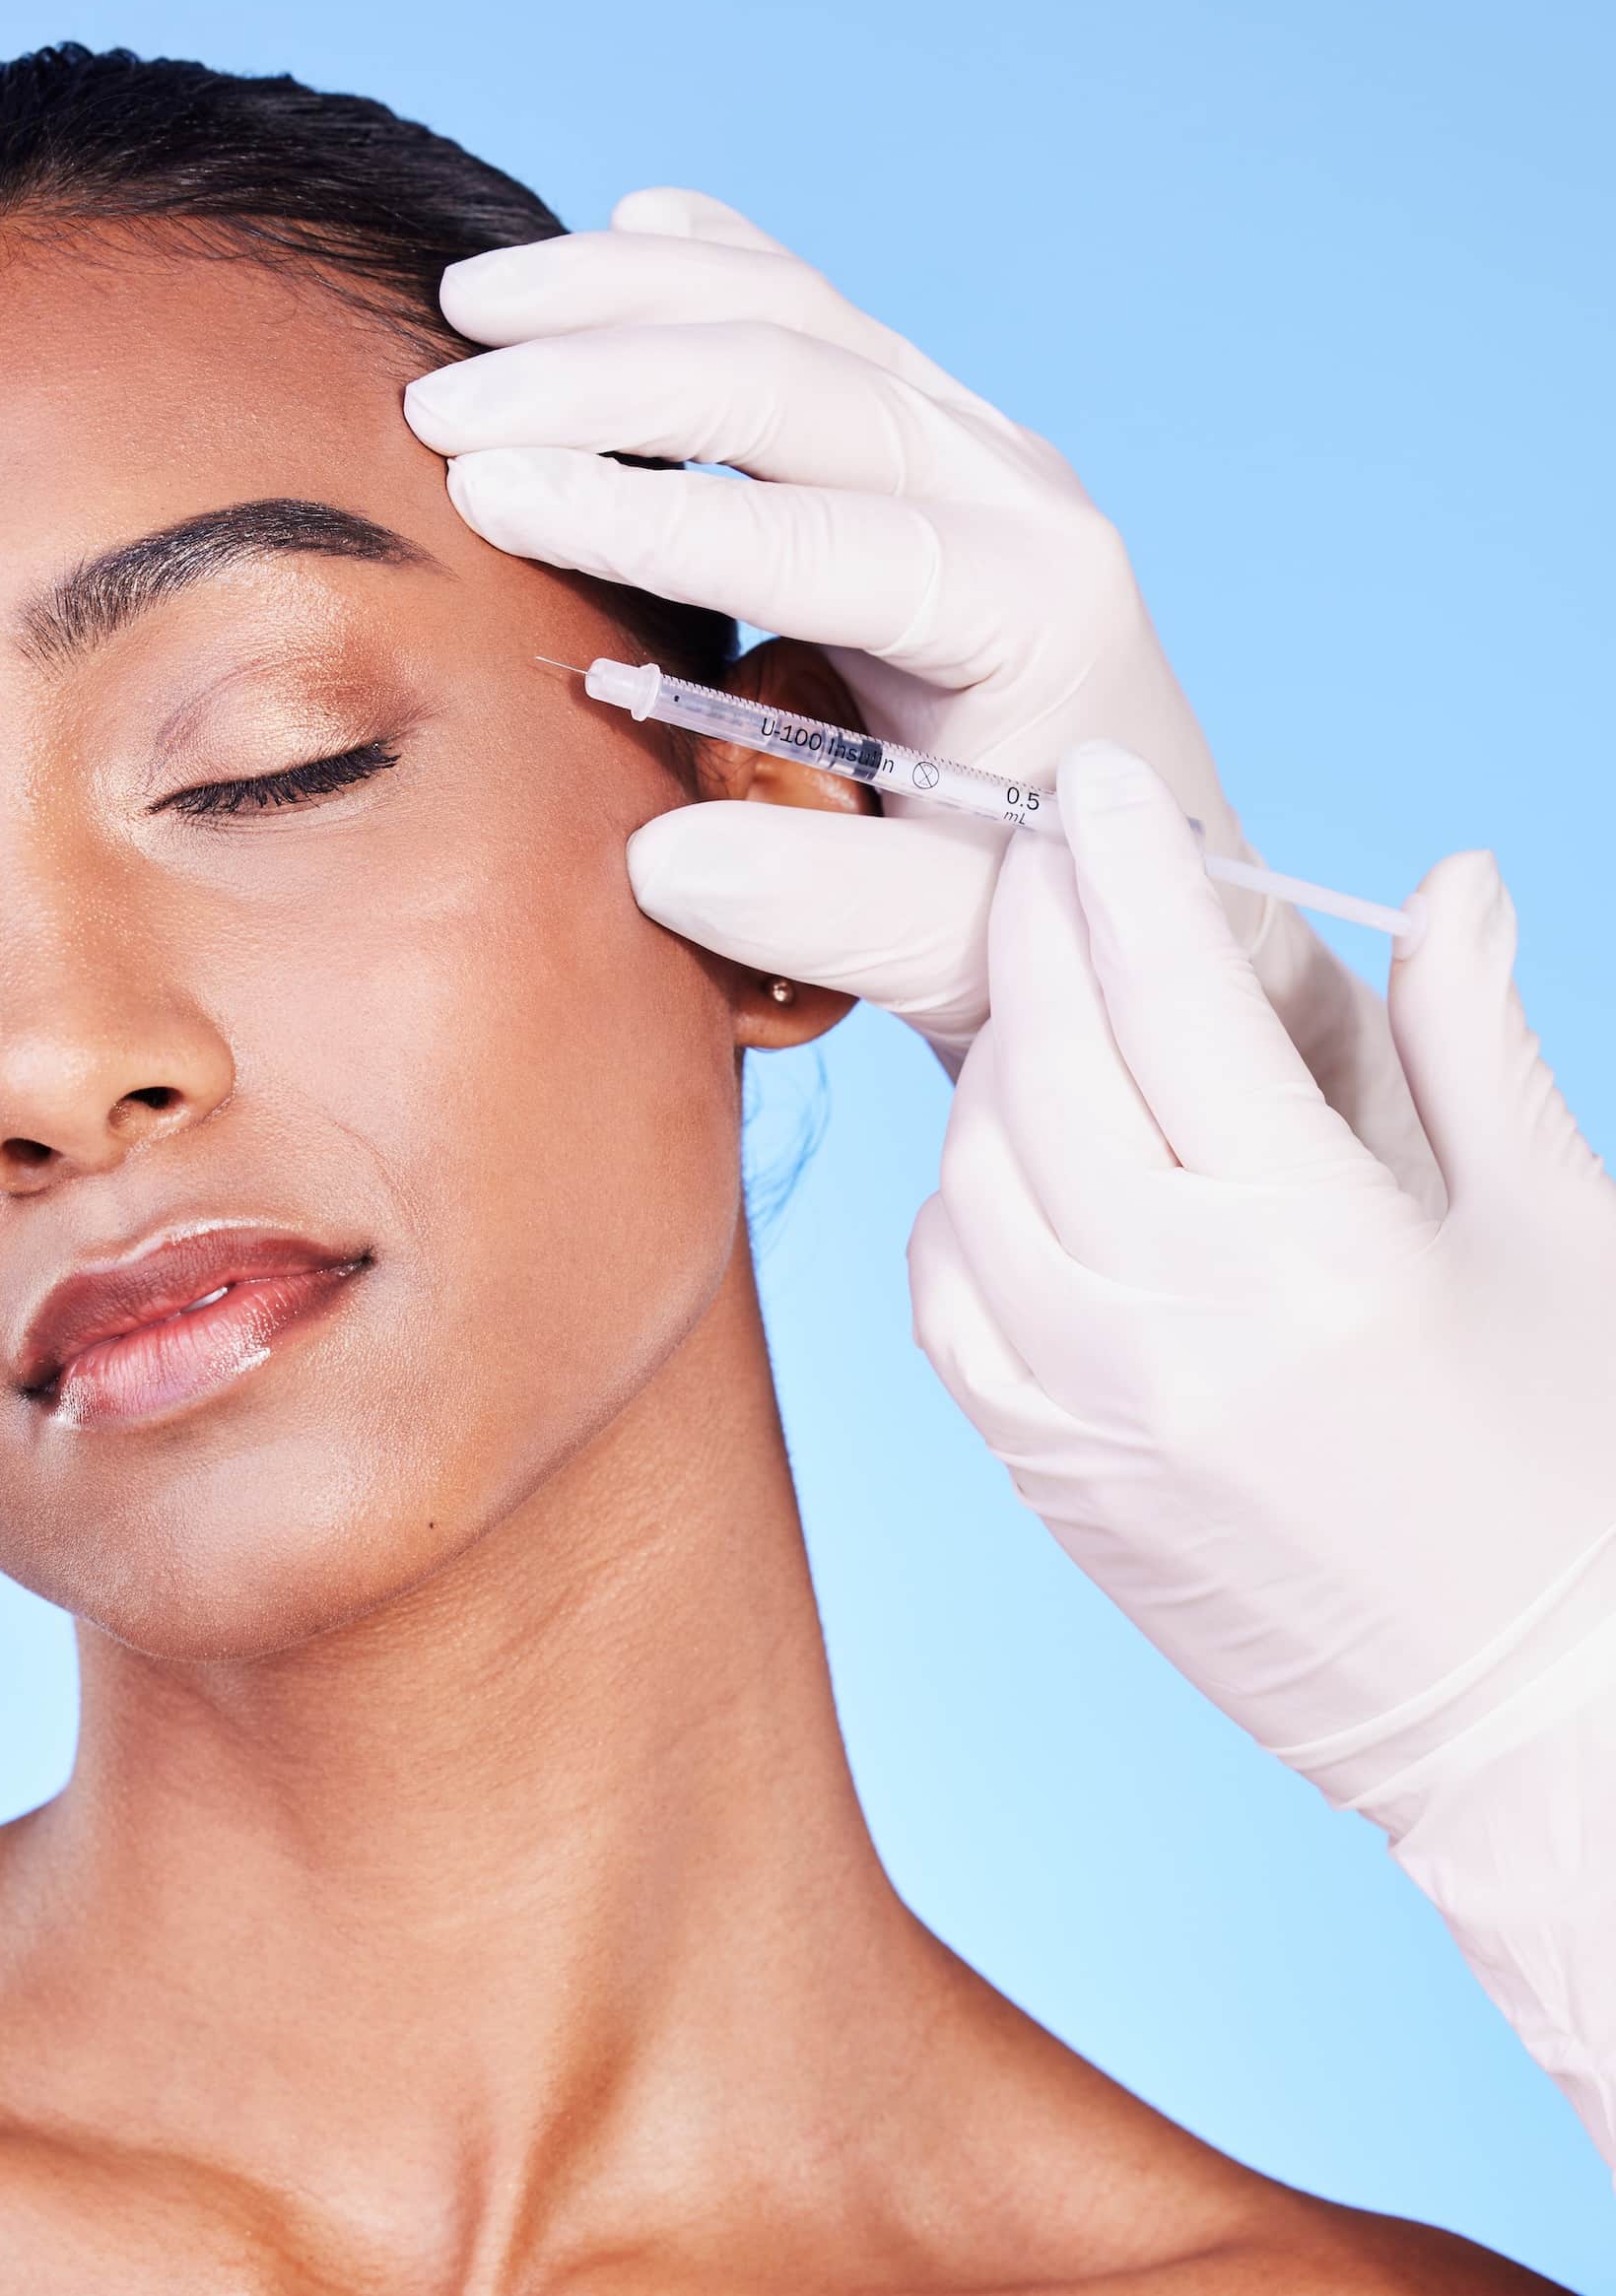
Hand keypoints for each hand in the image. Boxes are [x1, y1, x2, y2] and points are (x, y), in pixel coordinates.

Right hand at [402, 187, 1426, 1187]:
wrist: (1138, 874)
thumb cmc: (1041, 914)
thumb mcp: (949, 947)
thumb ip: (823, 909)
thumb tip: (660, 863)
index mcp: (1025, 611)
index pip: (814, 534)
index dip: (641, 513)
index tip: (485, 491)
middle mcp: (1012, 493)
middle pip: (795, 380)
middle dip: (602, 376)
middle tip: (441, 399)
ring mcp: (975, 450)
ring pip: (799, 317)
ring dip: (631, 294)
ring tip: (476, 302)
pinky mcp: (934, 444)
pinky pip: (821, 321)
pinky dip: (716, 266)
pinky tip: (631, 224)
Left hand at [911, 737, 1615, 2158]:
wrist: (1529, 1717)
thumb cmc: (1572, 1463)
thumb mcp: (1554, 1234)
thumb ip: (1471, 1043)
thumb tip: (1447, 877)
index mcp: (1316, 1239)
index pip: (1176, 992)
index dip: (1125, 862)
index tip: (1091, 780)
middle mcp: (1173, 1316)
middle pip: (1047, 1057)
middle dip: (1036, 923)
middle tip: (1043, 847)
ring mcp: (1086, 1402)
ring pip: (972, 1164)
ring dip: (993, 1056)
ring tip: (1046, 999)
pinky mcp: (1042, 1469)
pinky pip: (943, 1291)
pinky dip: (960, 1198)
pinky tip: (1015, 1157)